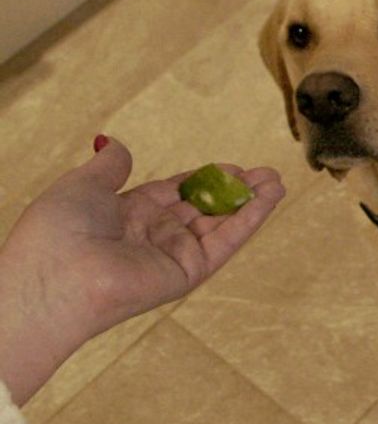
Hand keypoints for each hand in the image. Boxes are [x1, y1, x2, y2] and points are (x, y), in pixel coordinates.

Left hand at [0, 137, 284, 405]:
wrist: (55, 278)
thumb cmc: (56, 231)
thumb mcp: (81, 185)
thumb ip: (110, 167)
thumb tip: (119, 146)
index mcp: (126, 215)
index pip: (175, 192)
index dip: (203, 178)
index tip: (230, 166)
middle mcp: (152, 236)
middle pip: (203, 208)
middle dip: (234, 190)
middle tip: (264, 173)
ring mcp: (172, 255)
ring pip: (220, 225)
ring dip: (251, 204)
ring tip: (277, 181)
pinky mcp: (188, 272)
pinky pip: (224, 242)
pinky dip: (249, 220)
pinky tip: (268, 198)